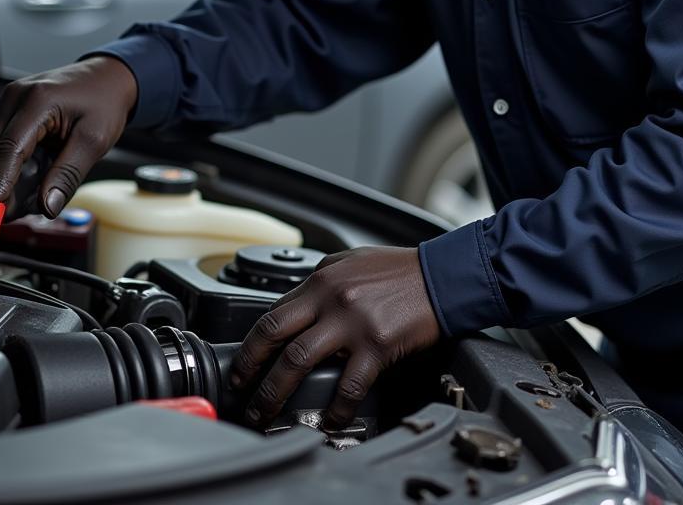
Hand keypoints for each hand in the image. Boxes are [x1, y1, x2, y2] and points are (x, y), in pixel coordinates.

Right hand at [0, 56, 136, 231]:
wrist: (108, 77)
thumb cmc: (104, 101)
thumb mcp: (95, 139)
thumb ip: (68, 174)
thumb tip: (46, 206)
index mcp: (38, 100)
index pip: (7, 150)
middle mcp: (16, 98)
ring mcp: (10, 104)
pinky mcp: (11, 113)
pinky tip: (7, 194)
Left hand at [229, 246, 440, 429]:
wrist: (441, 277)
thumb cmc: (399, 270)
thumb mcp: (351, 261)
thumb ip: (323, 280)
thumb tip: (298, 301)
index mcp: (321, 278)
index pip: (274, 311)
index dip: (253, 341)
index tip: (244, 362)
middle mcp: (331, 298)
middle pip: (275, 335)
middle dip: (250, 367)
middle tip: (241, 390)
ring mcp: (352, 322)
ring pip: (299, 361)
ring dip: (276, 392)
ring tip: (266, 413)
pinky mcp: (376, 345)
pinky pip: (348, 385)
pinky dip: (334, 409)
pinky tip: (327, 421)